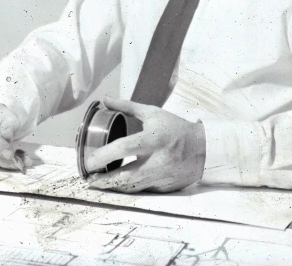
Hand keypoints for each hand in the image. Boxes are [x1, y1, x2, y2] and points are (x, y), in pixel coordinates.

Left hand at [84, 96, 205, 192]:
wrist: (203, 149)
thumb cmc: (176, 128)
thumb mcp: (153, 113)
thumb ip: (127, 106)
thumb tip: (105, 99)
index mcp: (153, 139)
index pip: (123, 148)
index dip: (103, 156)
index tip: (89, 161)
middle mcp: (157, 160)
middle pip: (124, 177)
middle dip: (103, 181)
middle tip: (88, 178)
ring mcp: (162, 177)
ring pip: (131, 188)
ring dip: (113, 187)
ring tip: (98, 182)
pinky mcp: (165, 188)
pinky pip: (143, 190)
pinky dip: (129, 188)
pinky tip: (119, 184)